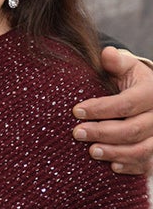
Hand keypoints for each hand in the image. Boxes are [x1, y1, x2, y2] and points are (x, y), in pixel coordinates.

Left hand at [72, 46, 152, 173]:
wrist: (148, 92)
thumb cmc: (130, 77)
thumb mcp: (125, 65)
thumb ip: (115, 61)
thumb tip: (107, 53)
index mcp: (151, 92)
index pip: (125, 104)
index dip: (100, 109)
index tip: (75, 111)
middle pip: (132, 130)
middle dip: (102, 133)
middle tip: (77, 133)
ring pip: (142, 150)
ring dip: (115, 153)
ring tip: (91, 151)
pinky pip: (148, 164)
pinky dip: (131, 167)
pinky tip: (112, 166)